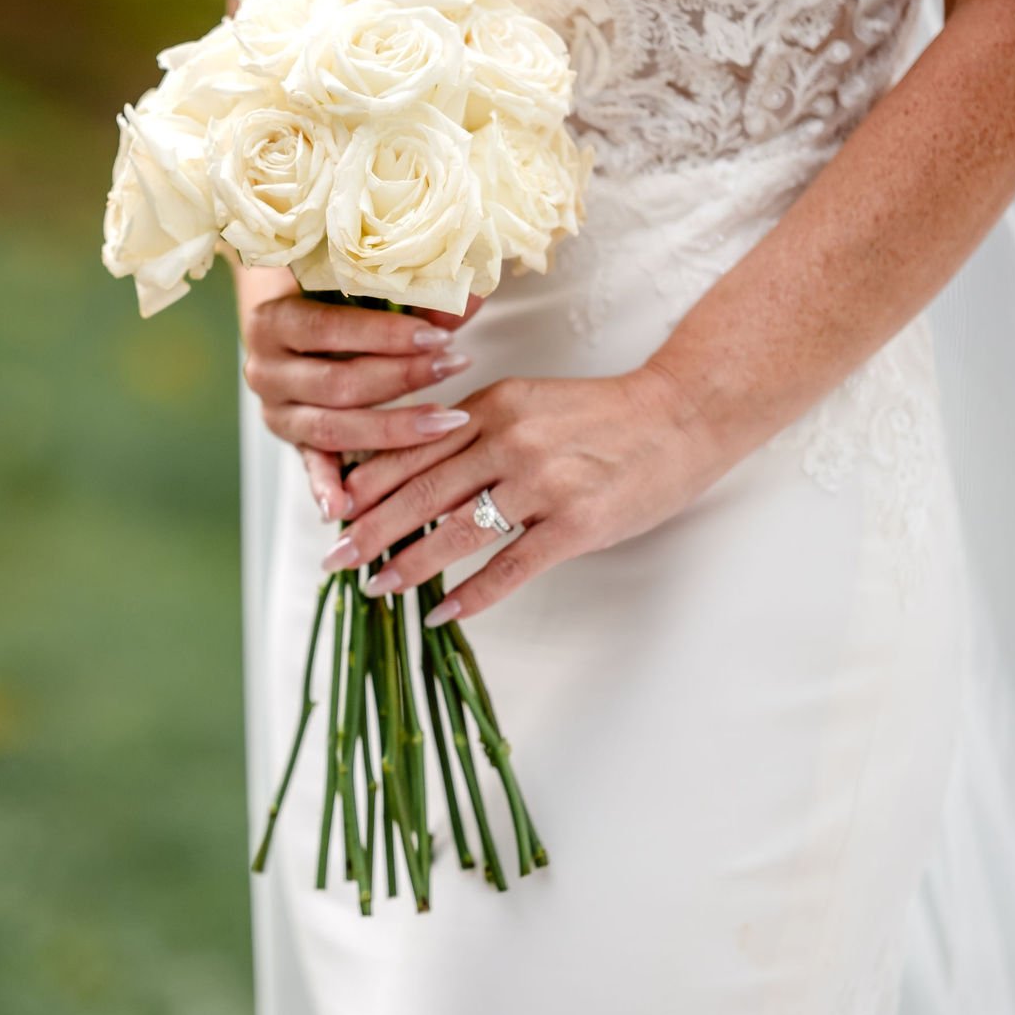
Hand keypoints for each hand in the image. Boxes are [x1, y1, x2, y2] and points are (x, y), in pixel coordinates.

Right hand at [240, 294, 481, 518]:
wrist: (294, 319)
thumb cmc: (336, 298)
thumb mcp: (365, 289)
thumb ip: (413, 293)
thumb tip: (469, 300)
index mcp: (272, 322)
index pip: (327, 329)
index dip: (385, 335)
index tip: (439, 336)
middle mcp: (265, 370)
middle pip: (336, 383)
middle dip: (402, 377)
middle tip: (456, 366)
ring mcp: (276, 412)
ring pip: (331, 428)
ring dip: (392, 428)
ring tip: (447, 420)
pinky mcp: (293, 443)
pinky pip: (312, 467)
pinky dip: (326, 488)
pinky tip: (344, 508)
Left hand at [319, 365, 734, 624]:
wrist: (681, 416)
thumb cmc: (601, 415)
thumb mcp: (527, 402)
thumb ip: (474, 429)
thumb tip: (415, 466)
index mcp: (491, 407)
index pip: (412, 449)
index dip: (367, 484)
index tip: (333, 511)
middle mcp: (509, 441)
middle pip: (421, 493)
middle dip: (370, 530)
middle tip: (334, 559)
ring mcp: (543, 484)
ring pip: (456, 532)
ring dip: (409, 566)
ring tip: (377, 588)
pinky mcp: (576, 524)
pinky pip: (511, 566)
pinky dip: (473, 594)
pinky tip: (443, 612)